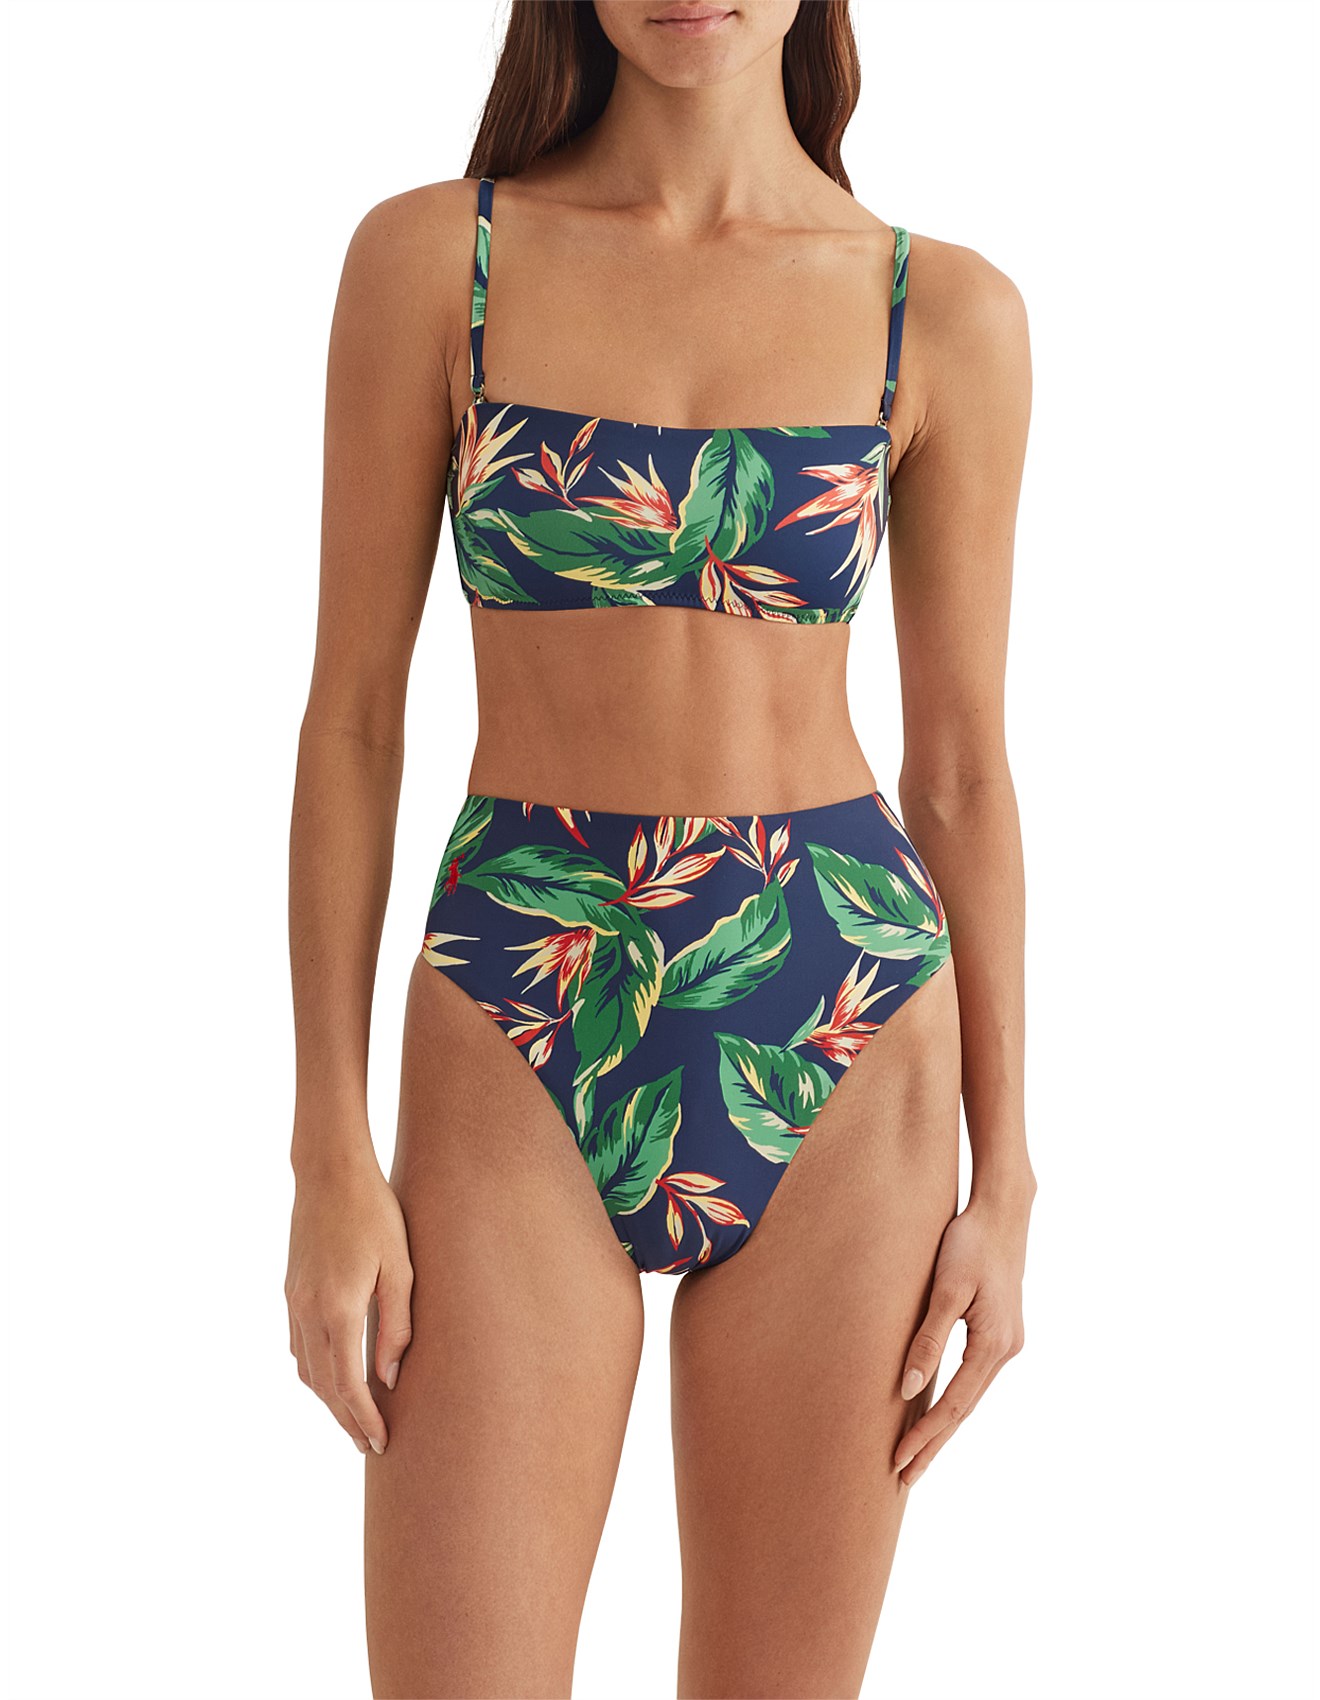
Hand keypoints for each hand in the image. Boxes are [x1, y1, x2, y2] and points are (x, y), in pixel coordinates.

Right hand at [285, 1145, 413, 1455]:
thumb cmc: (376, 1213)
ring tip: (353, 1417)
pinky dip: (314, 1370)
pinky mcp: (290, 1290)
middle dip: (345, 1420)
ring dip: (327, 1399)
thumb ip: (397, 1326)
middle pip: (322, 1386)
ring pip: (305, 1369)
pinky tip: (331, 1375)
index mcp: (339, 1310)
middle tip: (368, 1445)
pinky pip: (298, 1345)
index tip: (380, 1443)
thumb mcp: (401, 1268)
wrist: (329, 1172)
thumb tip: (388, 1379)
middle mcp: (308, 1313)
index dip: (363, 1419)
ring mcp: (294, 1302)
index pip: (346, 1384)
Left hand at [894, 1185, 1032, 1485]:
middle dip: (934, 1444)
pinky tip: (936, 1410)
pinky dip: (953, 1400)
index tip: (899, 1462)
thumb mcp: (946, 1289)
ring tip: (916, 1454)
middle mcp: (1006, 1350)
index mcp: (993, 1345)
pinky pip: (973, 1377)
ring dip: (943, 1425)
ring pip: (970, 1396)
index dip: (926, 1436)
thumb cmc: (969, 1244)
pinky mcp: (999, 1332)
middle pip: (964, 1410)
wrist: (1002, 1212)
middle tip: (903, 1478)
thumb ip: (928, 1339)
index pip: (954, 1405)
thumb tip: (909, 1388)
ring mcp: (1006, 1342)